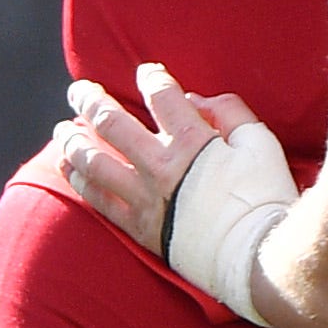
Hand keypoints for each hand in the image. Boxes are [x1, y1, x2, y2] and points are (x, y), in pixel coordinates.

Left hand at [54, 64, 292, 321]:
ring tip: (62, 129)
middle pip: (114, 125)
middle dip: (93, 102)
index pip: (163, 98)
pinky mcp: (136, 226)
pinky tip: (69, 168)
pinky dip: (79, 180)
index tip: (145, 71)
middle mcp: (161, 167)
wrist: (255, 255)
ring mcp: (143, 198)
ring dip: (74, 141)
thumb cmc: (264, 195)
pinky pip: (97, 200)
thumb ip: (230, 113)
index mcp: (194, 142)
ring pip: (94, 163)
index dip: (152, 78)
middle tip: (79, 90)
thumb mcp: (261, 143)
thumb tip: (196, 101)